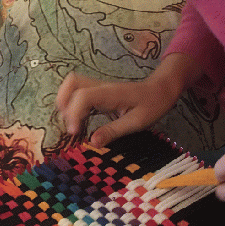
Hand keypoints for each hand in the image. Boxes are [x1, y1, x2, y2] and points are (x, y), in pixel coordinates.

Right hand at [56, 71, 181, 146]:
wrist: (161, 90)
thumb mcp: (136, 122)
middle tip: (70, 126)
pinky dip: (72, 104)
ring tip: (72, 123)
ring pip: (73, 84)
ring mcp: (99, 88)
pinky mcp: (99, 92)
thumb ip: (113, 131)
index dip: (74, 113)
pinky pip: (79, 92)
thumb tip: (92, 142)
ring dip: (65, 102)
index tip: (74, 132)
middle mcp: (101, 87)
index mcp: (111, 93)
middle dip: (63, 103)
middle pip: (72, 83)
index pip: (83, 96)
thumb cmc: (152, 105)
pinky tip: (79, 120)